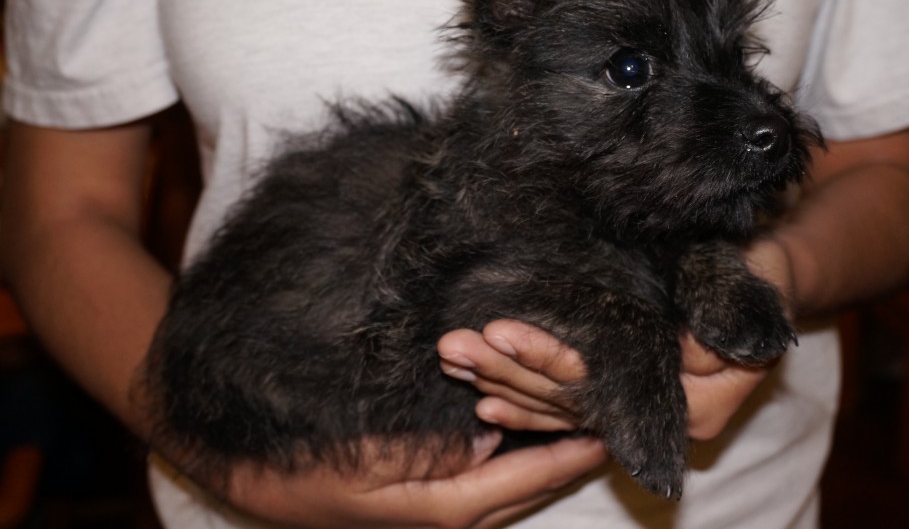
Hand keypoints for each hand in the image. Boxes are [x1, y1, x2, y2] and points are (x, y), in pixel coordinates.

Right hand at [207, 432, 606, 528]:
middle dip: (567, 456)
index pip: (527, 477)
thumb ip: (440, 449)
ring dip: (542, 456)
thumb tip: (491, 438)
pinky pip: (484, 483)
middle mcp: (451, 520)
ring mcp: (439, 515)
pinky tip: (520, 434)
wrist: (261, 481)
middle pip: (526, 485)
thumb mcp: (376, 452)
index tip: (611, 432)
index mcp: (446, 510)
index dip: (570, 453)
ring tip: (578, 426)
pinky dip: (511, 460)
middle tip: (607, 423)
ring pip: (509, 485)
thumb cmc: (315, 464)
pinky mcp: (427, 503)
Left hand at [438, 233, 797, 442]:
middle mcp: (663, 419)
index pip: (607, 381)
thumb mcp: (742, 283)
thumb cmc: (754, 274)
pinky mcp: (621, 401)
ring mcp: (639, 413)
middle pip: (573, 400)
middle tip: (453, 349)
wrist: (766, 284)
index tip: (500, 332)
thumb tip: (685, 349)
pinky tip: (482, 397)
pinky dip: (524, 405)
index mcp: (695, 400)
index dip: (550, 358)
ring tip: (453, 361)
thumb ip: (716, 311)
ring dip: (502, 387)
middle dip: (508, 374)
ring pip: (563, 410)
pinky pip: (568, 413)